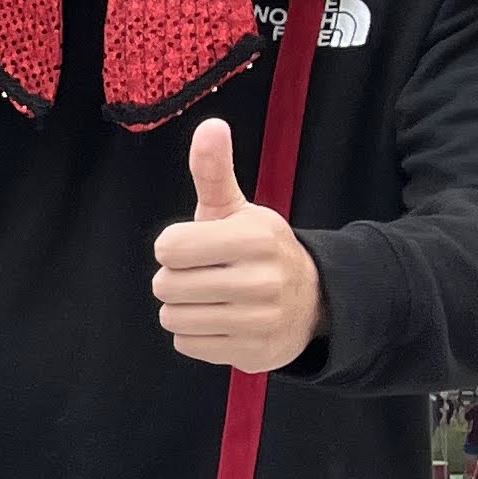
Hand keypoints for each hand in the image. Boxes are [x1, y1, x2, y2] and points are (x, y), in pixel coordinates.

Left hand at [153, 119, 322, 372]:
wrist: (312, 299)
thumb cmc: (257, 250)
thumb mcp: (236, 209)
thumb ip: (214, 172)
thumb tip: (210, 125)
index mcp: (256, 238)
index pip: (168, 248)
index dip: (172, 247)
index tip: (195, 246)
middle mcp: (262, 280)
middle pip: (165, 286)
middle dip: (175, 279)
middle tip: (204, 274)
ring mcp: (261, 321)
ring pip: (173, 318)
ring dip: (182, 308)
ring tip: (212, 298)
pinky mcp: (254, 353)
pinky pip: (187, 345)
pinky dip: (195, 335)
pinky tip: (221, 321)